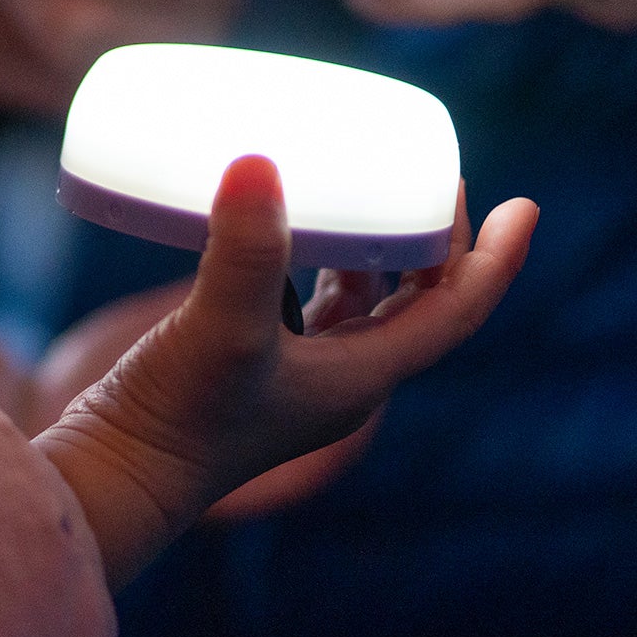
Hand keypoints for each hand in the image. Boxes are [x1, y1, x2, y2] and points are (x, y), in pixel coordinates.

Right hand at [38, 157, 535, 588]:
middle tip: (436, 179)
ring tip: (371, 189)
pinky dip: (310, 262)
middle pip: (416, 303)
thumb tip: (258, 162)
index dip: (493, 259)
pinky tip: (279, 225)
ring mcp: (291, 374)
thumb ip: (246, 251)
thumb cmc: (179, 418)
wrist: (114, 475)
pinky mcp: (243, 364)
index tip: (522, 203)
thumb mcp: (222, 330)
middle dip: (437, 245)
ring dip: (377, 251)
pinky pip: (301, 305)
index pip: (454, 312)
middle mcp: (338, 378)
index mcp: (361, 378)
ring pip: (359, 303)